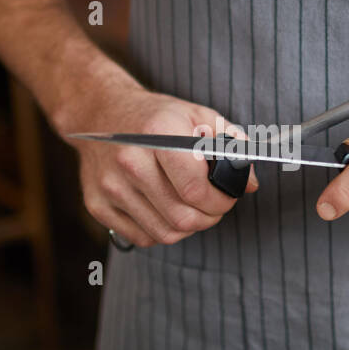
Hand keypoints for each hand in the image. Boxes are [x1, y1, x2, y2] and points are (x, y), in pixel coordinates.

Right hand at [63, 83, 256, 247]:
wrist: (101, 111)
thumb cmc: (155, 117)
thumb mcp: (197, 116)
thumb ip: (231, 146)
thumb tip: (250, 183)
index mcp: (158, 134)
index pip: (196, 190)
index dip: (222, 201)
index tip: (228, 196)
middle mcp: (130, 161)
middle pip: (183, 218)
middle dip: (209, 217)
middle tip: (214, 205)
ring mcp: (111, 186)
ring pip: (165, 234)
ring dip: (188, 227)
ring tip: (192, 207)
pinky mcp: (98, 205)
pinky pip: (142, 237)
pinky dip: (162, 231)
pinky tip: (166, 210)